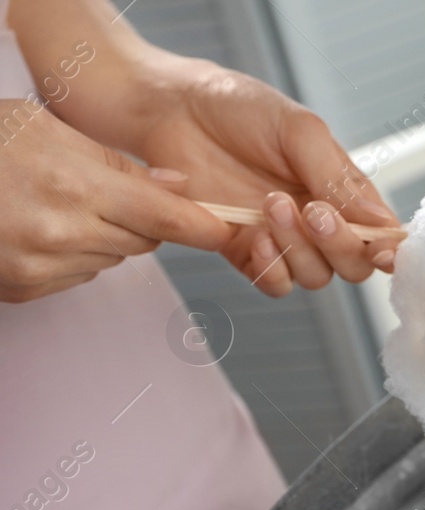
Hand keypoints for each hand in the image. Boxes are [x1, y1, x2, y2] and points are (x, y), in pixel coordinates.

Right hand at [0, 100, 230, 302]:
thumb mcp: (44, 129)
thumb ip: (116, 163)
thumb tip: (179, 188)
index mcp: (72, 187)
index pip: (164, 217)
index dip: (202, 225)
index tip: (228, 230)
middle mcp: (60, 235)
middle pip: (141, 241)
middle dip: (139, 220)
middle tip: (104, 192)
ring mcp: (39, 268)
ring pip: (110, 260)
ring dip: (101, 237)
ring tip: (56, 204)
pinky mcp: (22, 290)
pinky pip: (76, 277)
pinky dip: (70, 256)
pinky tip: (36, 227)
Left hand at [123, 59, 401, 296]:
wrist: (169, 108)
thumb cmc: (236, 107)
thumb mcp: (299, 130)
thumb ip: (340, 179)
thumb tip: (382, 223)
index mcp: (341, 191)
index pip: (382, 234)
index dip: (390, 250)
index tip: (384, 249)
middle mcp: (317, 221)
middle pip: (355, 265)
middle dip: (341, 246)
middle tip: (314, 212)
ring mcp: (282, 239)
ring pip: (317, 277)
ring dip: (300, 249)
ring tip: (271, 205)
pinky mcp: (245, 251)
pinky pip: (276, 283)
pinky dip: (274, 268)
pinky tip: (258, 236)